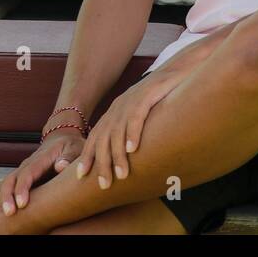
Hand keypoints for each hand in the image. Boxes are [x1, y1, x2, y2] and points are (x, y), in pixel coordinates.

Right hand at [0, 128, 85, 215]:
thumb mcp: (76, 149)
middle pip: (12, 179)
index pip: (29, 173)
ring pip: (4, 183)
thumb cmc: (72, 146)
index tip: (22, 204)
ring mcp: (21, 170)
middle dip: (7, 196)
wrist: (62, 138)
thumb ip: (69, 157)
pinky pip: (4, 187)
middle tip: (8, 213)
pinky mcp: (20, 177)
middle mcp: (27, 164)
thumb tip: (60, 166)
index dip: (24, 188)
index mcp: (40, 159)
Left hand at [72, 68, 184, 190]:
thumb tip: (128, 157)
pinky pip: (136, 117)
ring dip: (118, 155)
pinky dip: (132, 133)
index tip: (81, 176)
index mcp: (114, 113)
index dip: (87, 156)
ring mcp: (130, 102)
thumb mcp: (140, 115)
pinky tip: (133, 149)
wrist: (176, 71)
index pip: (95, 137)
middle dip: (102, 162)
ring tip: (120, 175)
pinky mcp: (146, 96)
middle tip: (104, 185)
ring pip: (118, 131)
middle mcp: (118, 108)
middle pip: (103, 138)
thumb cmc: (160, 98)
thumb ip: (131, 132)